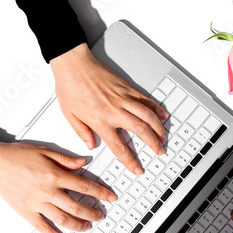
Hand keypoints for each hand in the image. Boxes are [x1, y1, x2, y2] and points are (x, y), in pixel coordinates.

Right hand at [0, 140, 116, 232]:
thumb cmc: (16, 155)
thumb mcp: (44, 151)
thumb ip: (65, 159)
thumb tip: (83, 162)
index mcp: (54, 175)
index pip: (84, 186)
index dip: (100, 193)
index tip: (110, 197)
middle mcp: (47, 191)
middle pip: (77, 206)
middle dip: (92, 213)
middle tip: (100, 215)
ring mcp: (37, 203)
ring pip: (63, 219)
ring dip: (78, 225)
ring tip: (87, 227)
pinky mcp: (26, 212)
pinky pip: (42, 227)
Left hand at [50, 43, 168, 175]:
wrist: (73, 63)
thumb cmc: (69, 86)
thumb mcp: (69, 115)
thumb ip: (82, 132)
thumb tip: (90, 145)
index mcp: (100, 120)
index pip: (119, 147)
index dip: (130, 161)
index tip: (137, 168)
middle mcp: (114, 111)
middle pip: (141, 131)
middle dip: (153, 143)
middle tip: (159, 151)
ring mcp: (123, 98)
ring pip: (147, 115)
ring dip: (158, 127)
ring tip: (163, 136)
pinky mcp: (127, 88)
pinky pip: (146, 99)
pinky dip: (156, 108)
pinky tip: (162, 115)